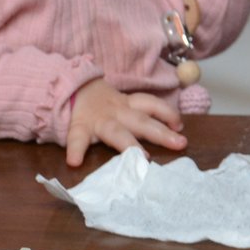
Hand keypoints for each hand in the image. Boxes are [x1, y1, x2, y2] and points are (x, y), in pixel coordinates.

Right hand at [66, 78, 186, 166]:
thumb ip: (140, 114)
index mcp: (128, 105)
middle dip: (162, 133)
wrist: (69, 88)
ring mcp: (98, 120)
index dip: (167, 113)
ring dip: (129, 145)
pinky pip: (77, 138)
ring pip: (116, 131)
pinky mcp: (78, 128)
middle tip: (181, 143)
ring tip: (142, 158)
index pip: (151, 104)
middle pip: (141, 121)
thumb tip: (174, 130)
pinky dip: (76, 149)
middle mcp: (117, 112)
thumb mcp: (120, 104)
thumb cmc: (101, 104)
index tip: (180, 126)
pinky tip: (75, 161)